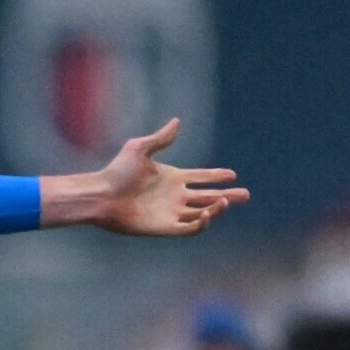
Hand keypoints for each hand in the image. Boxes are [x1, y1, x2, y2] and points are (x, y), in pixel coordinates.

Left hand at [59, 118, 248, 237]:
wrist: (103, 196)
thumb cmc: (117, 171)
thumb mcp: (140, 148)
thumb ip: (161, 138)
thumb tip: (177, 121)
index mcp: (172, 177)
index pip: (201, 177)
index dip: (217, 176)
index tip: (233, 174)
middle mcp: (175, 196)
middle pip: (208, 196)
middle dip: (228, 195)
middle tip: (246, 194)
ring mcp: (171, 212)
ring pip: (203, 212)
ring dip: (217, 208)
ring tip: (226, 201)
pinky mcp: (165, 227)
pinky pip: (190, 228)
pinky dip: (203, 222)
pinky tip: (208, 213)